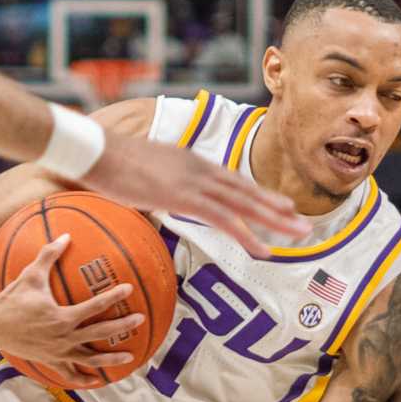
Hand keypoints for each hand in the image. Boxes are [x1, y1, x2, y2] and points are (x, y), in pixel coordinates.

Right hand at [0, 235, 146, 388]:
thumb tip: (66, 235)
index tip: (128, 289)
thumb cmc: (12, 299)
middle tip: (140, 320)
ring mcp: (58, 352)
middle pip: (100, 333)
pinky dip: (84, 379)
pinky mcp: (51, 362)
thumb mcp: (30, 275)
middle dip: (122, 326)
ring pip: (90, 359)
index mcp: (62, 317)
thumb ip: (49, 254)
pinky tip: (97, 380)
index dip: (113, 296)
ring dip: (111, 359)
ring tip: (130, 358)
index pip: (94, 306)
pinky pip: (70, 374)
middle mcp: (64, 337)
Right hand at [76, 131, 305, 255]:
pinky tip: (263, 249)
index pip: (232, 181)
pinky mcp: (186, 198)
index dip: (258, 195)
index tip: (281, 205)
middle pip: (246, 191)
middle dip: (277, 207)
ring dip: (275, 220)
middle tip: (303, 221)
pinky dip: (247, 235)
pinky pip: (225, 220)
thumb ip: (157, 181)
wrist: (97, 151)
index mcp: (191, 161)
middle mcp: (200, 169)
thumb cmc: (108, 162)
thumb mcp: (141, 171)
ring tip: (299, 233)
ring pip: (245, 205)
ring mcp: (195, 182)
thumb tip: (156, 192)